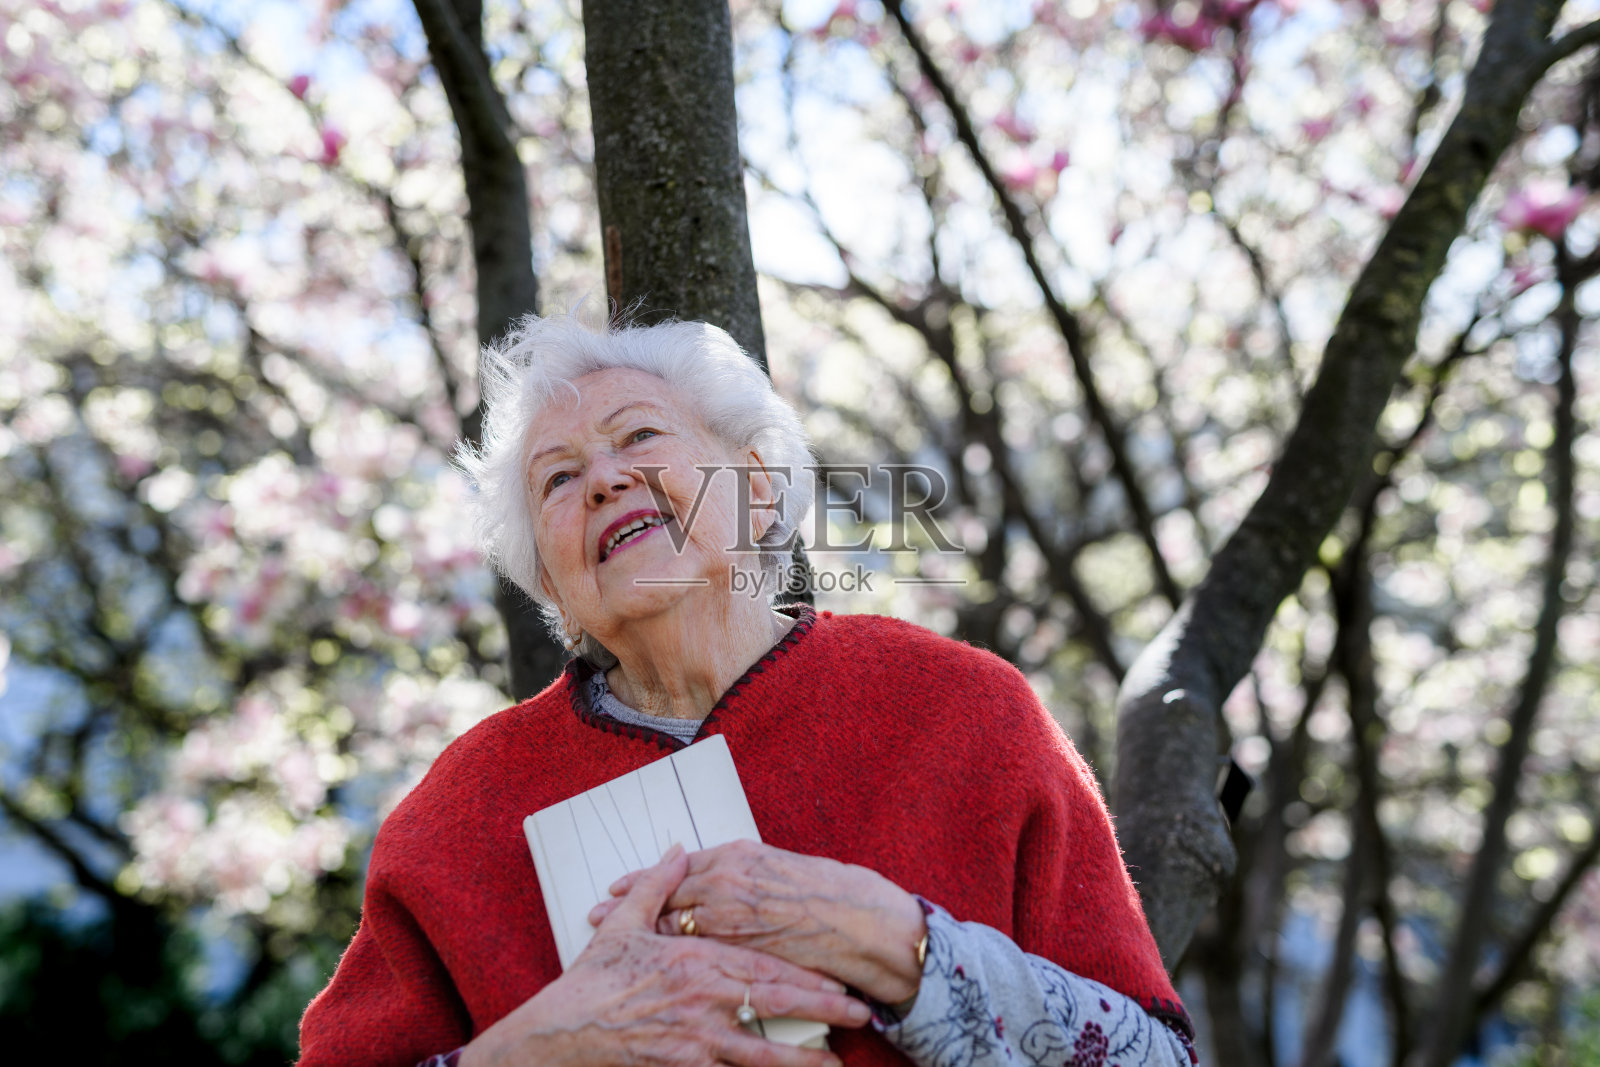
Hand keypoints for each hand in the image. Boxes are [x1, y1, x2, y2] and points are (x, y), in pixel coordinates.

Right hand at [462, 844, 867, 1066]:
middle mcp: (702, 1000)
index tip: (840, 977)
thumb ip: (658, 885)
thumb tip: (677, 849)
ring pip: (759, 1051)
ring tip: (834, 1064)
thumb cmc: (592, 981)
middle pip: (774, 1005)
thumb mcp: (623, 926)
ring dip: (799, 1059)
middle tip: (859, 1016)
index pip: (764, 966)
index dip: (806, 974)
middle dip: (821, 1011)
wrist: (561, 1032)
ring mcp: (694, 1039)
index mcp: (695, 960)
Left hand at [589, 840, 926, 1005]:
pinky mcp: (740, 948)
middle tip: (592, 917)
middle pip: (664, 894)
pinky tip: (651, 972)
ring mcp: (733, 915)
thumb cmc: (830, 892)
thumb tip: (716, 876)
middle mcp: (728, 879)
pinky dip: (670, 960)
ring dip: (638, 933)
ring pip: (673, 924)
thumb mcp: (780, 867)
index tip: (614, 888)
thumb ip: (744, 872)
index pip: (678, 867)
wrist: (865, 921)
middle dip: (627, 906)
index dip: (643, 879)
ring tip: (607, 944)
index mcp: (738, 855)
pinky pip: (697, 953)